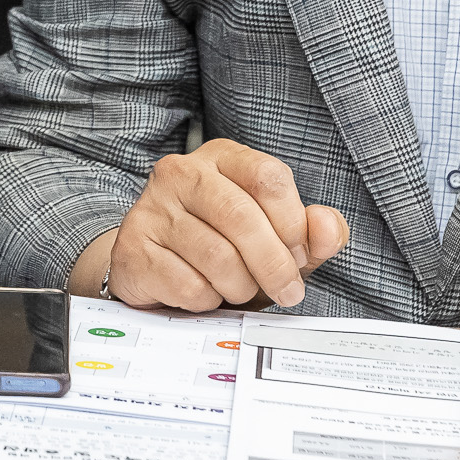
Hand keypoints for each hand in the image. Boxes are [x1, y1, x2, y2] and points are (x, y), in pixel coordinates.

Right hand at [73, 138, 351, 310]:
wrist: (155, 266)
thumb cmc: (224, 247)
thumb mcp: (276, 237)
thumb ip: (311, 232)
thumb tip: (327, 226)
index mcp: (221, 158)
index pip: (268, 177)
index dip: (293, 223)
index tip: (298, 254)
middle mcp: (180, 173)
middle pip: (242, 218)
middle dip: (274, 266)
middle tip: (287, 291)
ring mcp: (151, 208)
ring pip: (217, 256)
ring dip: (241, 287)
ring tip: (238, 290)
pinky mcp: (133, 248)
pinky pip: (188, 284)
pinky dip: (208, 301)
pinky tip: (204, 294)